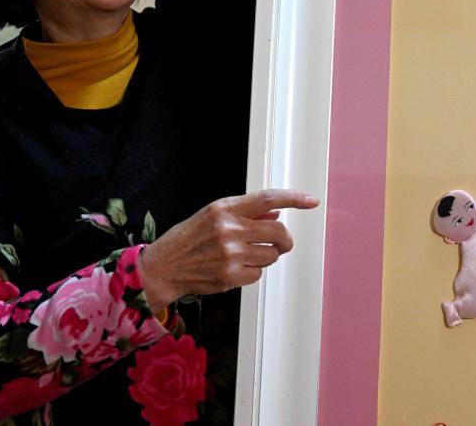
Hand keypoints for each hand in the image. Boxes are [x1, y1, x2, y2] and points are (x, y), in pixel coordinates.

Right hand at [139, 189, 318, 311]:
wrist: (164, 266)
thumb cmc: (189, 237)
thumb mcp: (214, 215)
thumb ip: (246, 213)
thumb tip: (276, 214)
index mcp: (225, 209)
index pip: (268, 198)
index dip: (294, 198)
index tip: (311, 200)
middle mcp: (229, 229)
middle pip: (279, 231)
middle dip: (285, 239)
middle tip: (281, 243)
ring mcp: (230, 255)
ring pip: (272, 255)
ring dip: (267, 256)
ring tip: (246, 255)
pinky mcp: (229, 277)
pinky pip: (258, 274)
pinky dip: (252, 272)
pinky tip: (234, 268)